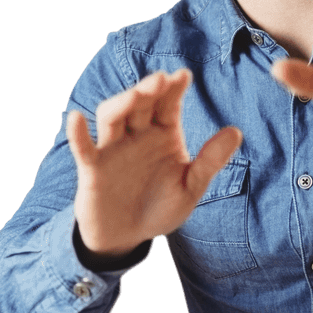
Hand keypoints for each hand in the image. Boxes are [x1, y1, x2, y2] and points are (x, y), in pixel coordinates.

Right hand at [66, 69, 241, 256]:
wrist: (129, 237)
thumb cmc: (160, 208)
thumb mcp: (190, 188)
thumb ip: (210, 161)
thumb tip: (236, 131)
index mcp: (163, 134)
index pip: (168, 104)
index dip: (174, 89)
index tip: (183, 76)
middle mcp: (137, 135)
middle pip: (140, 104)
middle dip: (150, 90)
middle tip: (162, 80)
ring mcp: (113, 148)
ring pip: (113, 116)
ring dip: (122, 103)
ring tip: (137, 94)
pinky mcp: (93, 168)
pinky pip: (83, 148)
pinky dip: (78, 133)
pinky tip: (77, 118)